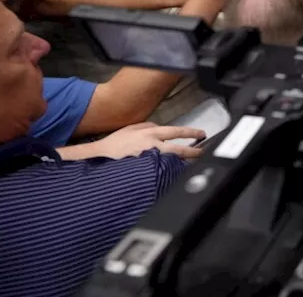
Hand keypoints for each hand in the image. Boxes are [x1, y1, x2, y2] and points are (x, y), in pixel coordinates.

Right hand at [68, 122, 204, 159]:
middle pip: (178, 150)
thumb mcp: (132, 128)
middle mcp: (152, 146)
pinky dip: (168, 172)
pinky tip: (174, 176)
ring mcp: (149, 160)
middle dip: (193, 152)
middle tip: (203, 153)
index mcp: (150, 134)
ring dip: (182, 164)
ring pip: (172, 162)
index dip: (191, 133)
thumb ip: (149, 127)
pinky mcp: (144, 171)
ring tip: (192, 166)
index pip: (176, 132)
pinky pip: (160, 171)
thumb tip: (162, 129)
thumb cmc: (115, 142)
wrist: (100, 156)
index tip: (202, 134)